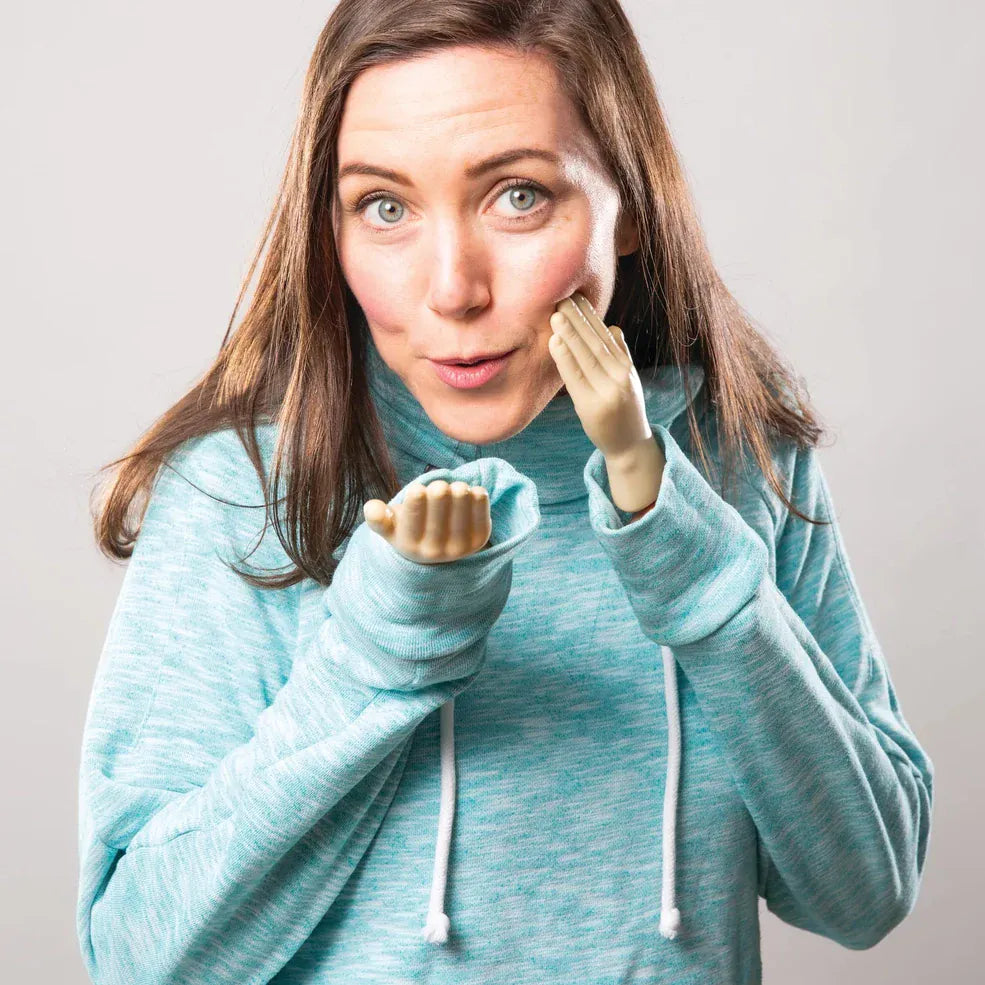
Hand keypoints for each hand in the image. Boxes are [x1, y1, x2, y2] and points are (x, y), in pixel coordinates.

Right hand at [363, 477, 491, 563]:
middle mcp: (435, 550)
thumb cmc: (409, 530)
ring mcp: (459, 547)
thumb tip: (372, 507)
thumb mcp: (389, 527)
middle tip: (438, 487)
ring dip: (458, 489)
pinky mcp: (479, 540)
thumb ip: (376, 518)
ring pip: (462, 500)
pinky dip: (477, 494)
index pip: (413, 517)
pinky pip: (481, 505)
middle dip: (438, 488)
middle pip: (440, 502)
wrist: (438, 553)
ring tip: (453, 490)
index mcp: (409, 545)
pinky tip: (470, 494)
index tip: (418, 489)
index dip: (417, 498)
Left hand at [548, 292, 664, 512]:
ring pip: (588, 356)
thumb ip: (618, 355)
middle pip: (596, 341)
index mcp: (626, 367)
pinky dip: (565, 358)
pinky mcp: (593, 406)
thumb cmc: (623, 410)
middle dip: (579, 318)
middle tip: (562, 296)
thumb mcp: (626, 380)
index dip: (590, 315)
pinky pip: (576, 378)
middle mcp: (620, 377)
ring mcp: (608, 392)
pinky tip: (555, 342)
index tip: (576, 296)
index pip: (606, 335)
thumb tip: (612, 328)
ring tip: (556, 314)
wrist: (630, 446)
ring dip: (571, 333)